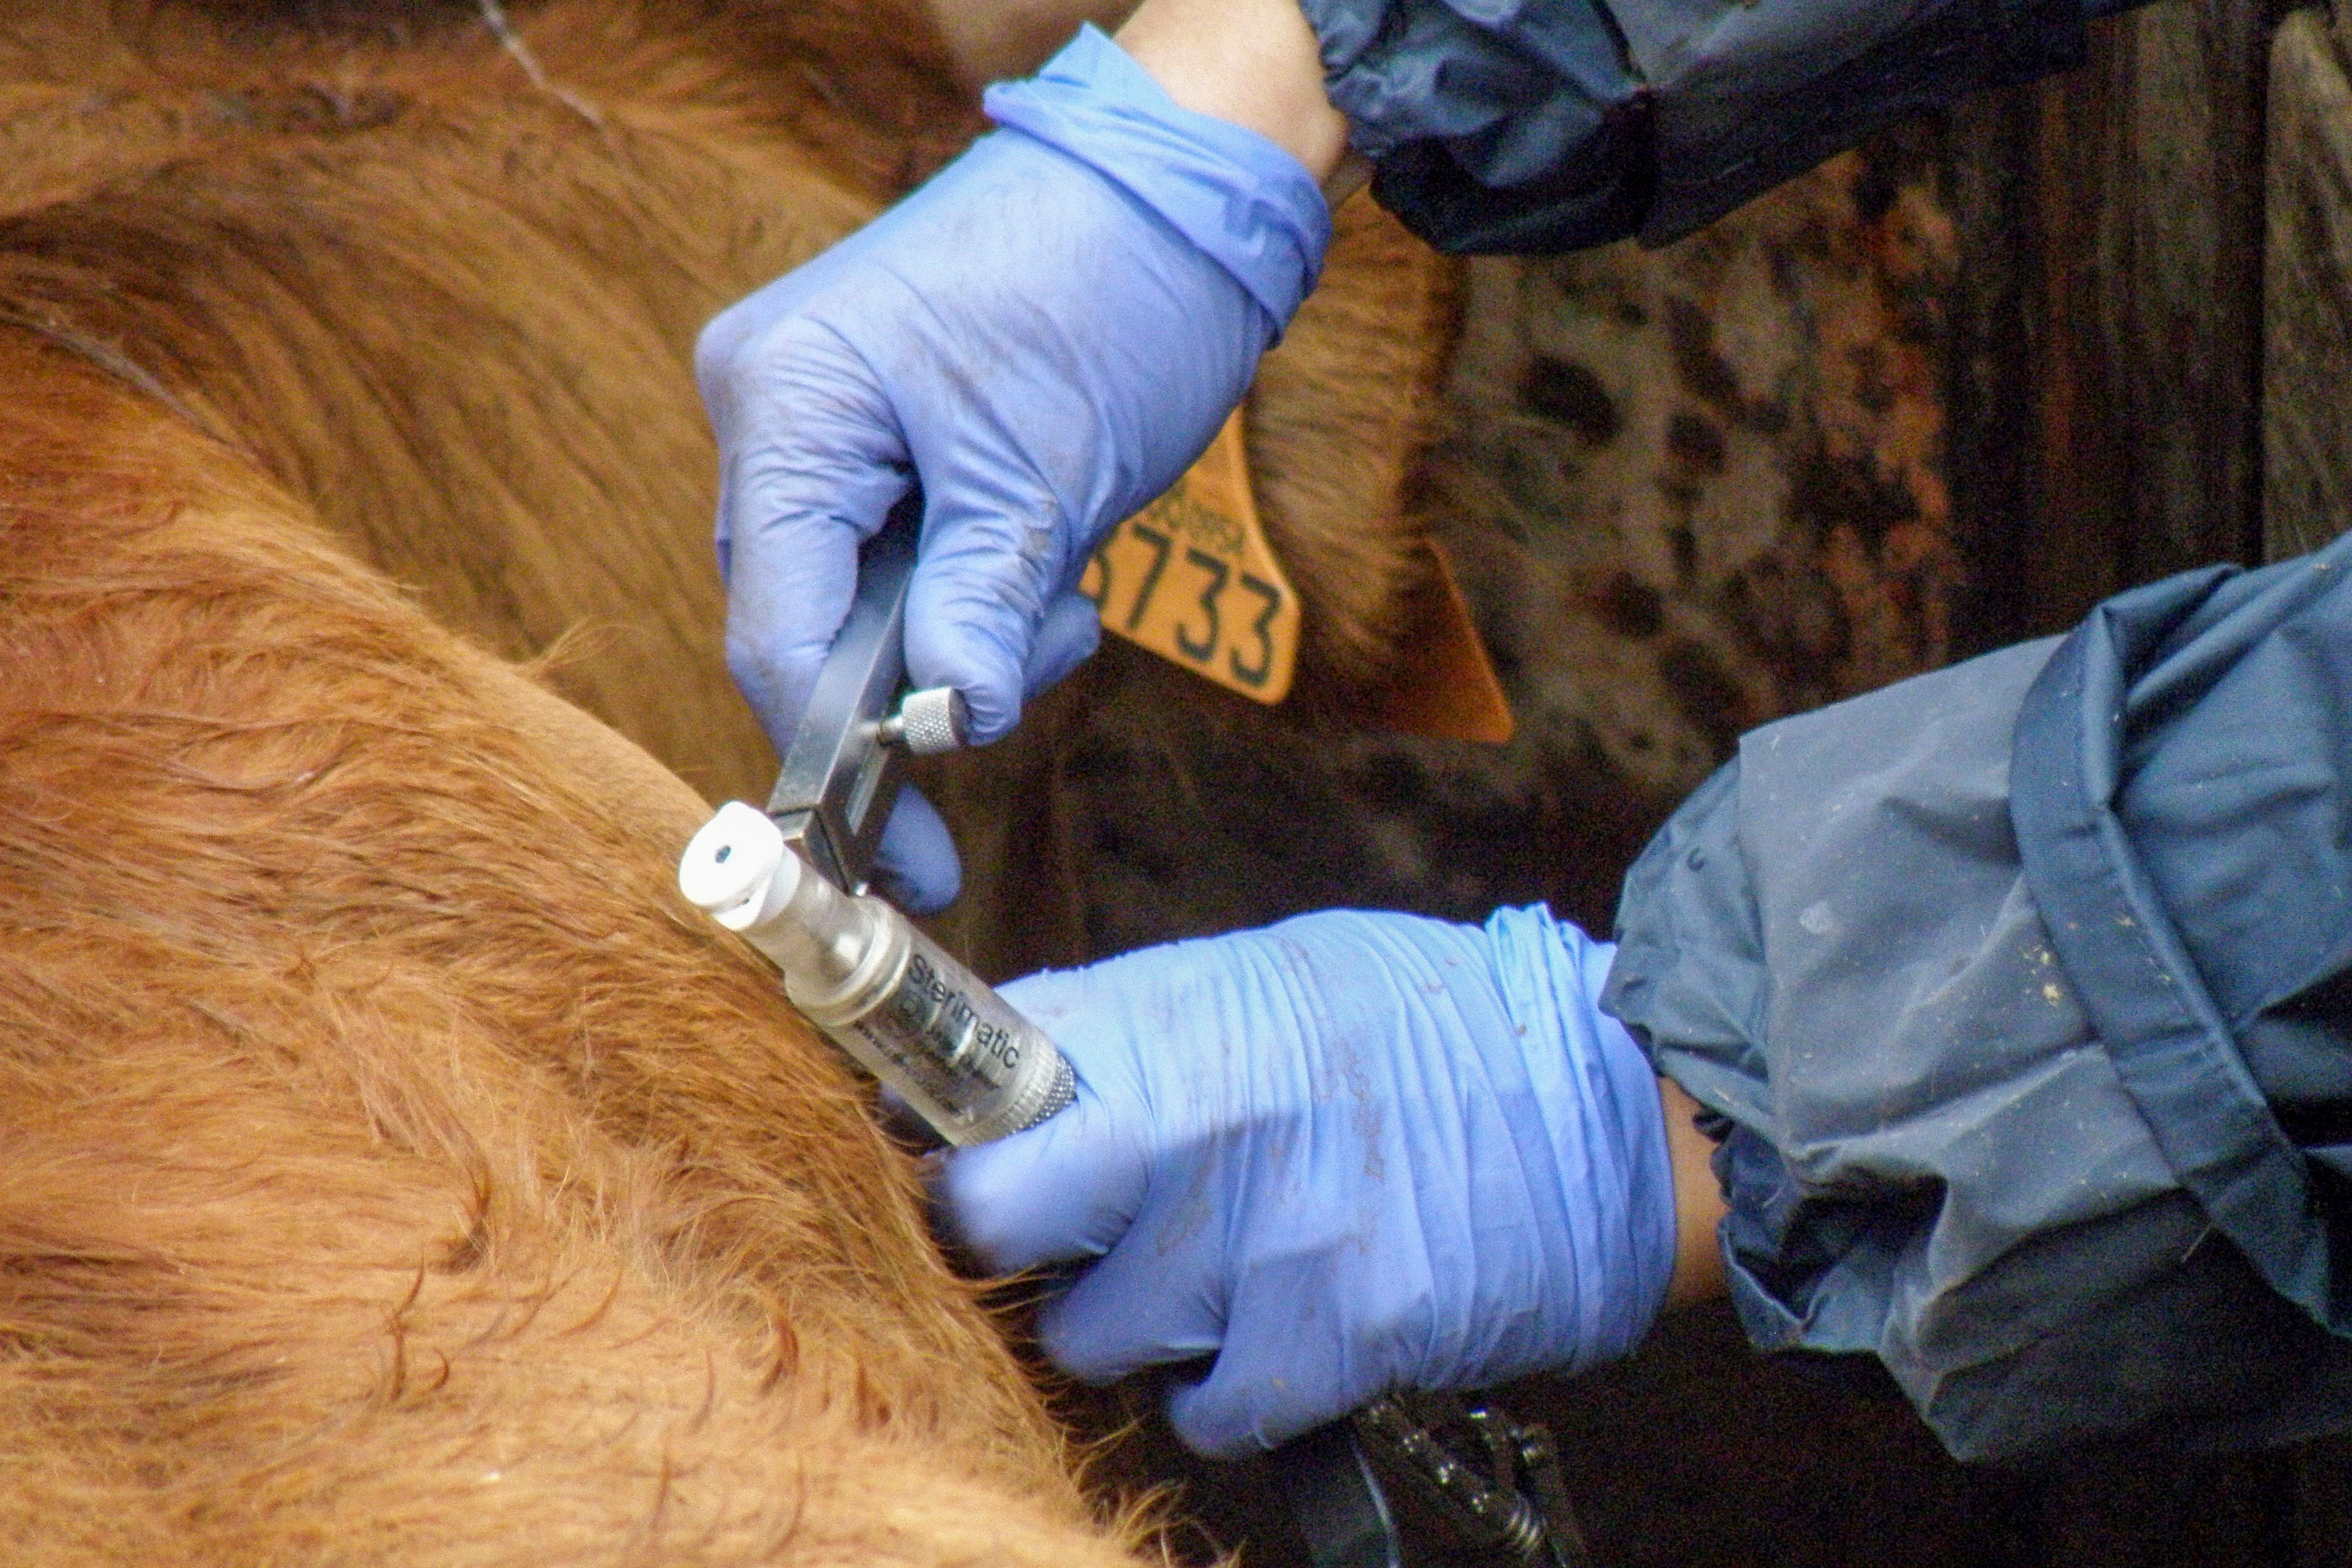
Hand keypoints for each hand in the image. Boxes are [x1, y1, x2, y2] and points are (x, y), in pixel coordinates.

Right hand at [696, 25, 1329, 910]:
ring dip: (964, 637)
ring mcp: (822, 420)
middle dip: (915, 699)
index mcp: (787, 403)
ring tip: (1068, 597)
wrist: (1180, 189)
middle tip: (996, 749)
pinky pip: (898, 558)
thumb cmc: (1113, 290)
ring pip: (860, 601)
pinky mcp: (879, 436)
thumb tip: (955, 727)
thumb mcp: (1049, 472)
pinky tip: (1050, 565)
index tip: (899, 861)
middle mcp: (775, 409)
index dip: (837, 754)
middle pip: (805, 623)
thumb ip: (981, 607)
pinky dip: (973, 590)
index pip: (778, 626)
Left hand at [936, 906, 1679, 1456]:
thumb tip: (1011, 1065)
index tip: (964, 1160)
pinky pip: (1206, 1409)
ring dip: (1131, 1322)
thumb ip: (1135, 1026)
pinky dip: (1221, 1393)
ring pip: (1092, 1334)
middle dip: (1016, 1238)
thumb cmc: (1430, 1027)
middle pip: (998, 1219)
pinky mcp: (1333, 1336)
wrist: (1600, 1104)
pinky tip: (1267, 1337)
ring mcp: (1262, 1237)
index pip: (980, 1088)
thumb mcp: (1268, 978)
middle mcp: (1199, 1125)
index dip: (956, 1138)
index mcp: (1176, 1021)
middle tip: (1071, 1232)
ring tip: (1205, 1276)